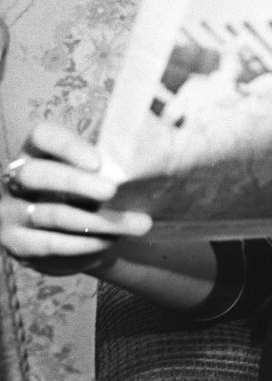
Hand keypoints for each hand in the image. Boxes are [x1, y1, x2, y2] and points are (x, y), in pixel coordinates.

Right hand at [0, 120, 151, 275]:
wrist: (71, 234)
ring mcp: (10, 211)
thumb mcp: (96, 172)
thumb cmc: (89, 191)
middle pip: (37, 174)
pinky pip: (48, 244)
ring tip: (138, 224)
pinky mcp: (15, 242)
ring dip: (97, 221)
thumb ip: (110, 162)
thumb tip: (149, 159)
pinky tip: (109, 242)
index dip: (67, 146)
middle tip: (112, 191)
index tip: (98, 162)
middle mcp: (15, 178)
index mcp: (37, 151)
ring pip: (51, 214)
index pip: (42, 136)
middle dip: (75, 183)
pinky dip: (83, 243)